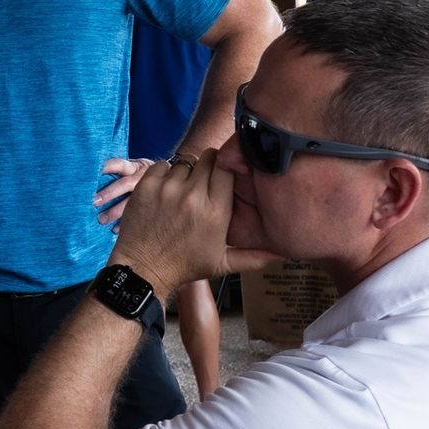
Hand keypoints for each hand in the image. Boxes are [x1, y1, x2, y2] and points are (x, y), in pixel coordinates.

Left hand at [95, 156, 154, 224]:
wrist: (169, 180)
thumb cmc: (140, 175)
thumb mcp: (133, 167)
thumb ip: (118, 169)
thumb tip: (90, 171)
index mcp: (134, 166)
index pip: (119, 164)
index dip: (106, 166)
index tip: (94, 172)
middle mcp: (142, 178)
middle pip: (125, 184)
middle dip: (109, 193)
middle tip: (94, 202)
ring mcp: (149, 192)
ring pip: (132, 201)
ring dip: (116, 211)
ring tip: (101, 220)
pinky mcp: (153, 205)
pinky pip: (141, 216)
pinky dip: (127, 224)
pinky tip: (116, 230)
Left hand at [109, 150, 278, 291]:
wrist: (143, 269)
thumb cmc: (185, 266)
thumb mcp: (223, 264)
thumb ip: (255, 256)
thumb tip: (284, 253)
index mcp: (216, 212)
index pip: (228, 168)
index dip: (228, 166)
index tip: (226, 171)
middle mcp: (193, 196)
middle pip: (209, 158)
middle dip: (210, 165)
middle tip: (206, 179)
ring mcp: (168, 190)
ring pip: (185, 161)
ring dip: (187, 171)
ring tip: (185, 189)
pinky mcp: (146, 187)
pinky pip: (162, 165)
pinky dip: (166, 173)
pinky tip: (167, 190)